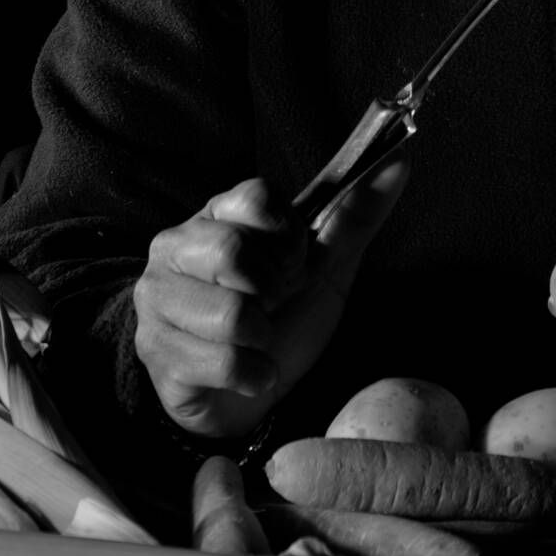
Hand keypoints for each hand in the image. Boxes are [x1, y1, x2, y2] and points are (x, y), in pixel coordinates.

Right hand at [134, 160, 409, 439]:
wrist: (249, 396)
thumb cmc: (282, 322)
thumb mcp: (323, 269)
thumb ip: (355, 217)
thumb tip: (402, 159)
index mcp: (217, 215)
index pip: (254, 196)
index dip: (288, 237)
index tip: (294, 264)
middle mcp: (176, 247)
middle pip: (232, 251)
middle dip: (273, 291)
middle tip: (273, 306)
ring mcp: (157, 298)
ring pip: (230, 314)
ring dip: (264, 339)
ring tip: (259, 341)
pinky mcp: (154, 349)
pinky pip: (222, 362)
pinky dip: (253, 376)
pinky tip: (250, 374)